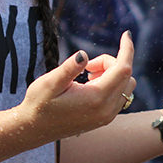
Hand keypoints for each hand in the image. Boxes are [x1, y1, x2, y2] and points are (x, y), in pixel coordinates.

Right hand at [18, 31, 135, 138]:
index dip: (127, 49)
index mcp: (96, 98)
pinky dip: (112, 84)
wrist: (35, 129)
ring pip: (126, 86)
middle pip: (126, 75)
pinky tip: (90, 84)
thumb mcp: (49, 83)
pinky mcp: (105, 118)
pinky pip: (120, 95)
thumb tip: (83, 55)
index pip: (123, 68)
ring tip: (87, 75)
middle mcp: (107, 109)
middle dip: (111, 62)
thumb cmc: (39, 104)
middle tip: (86, 66)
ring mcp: (107, 116)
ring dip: (112, 73)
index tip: (126, 34)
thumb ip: (68, 68)